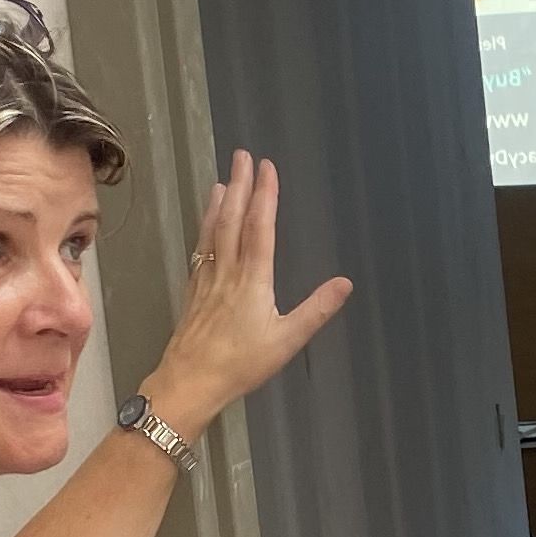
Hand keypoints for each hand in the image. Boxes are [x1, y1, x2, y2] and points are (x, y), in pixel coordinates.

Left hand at [146, 151, 352, 439]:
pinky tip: (206, 224)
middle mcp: (228, 271)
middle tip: (242, 156)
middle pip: (233, 219)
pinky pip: (201, 249)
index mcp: (253, 280)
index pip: (260, 227)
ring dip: (219, 202)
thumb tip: (345, 283)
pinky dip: (205, 228)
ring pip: (213, 231)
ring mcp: (207, 279)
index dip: (265, 195)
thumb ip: (316, 309)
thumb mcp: (287, 340)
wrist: (191, 380)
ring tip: (222, 179)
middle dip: (239, 185)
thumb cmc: (242, 364)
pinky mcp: (194, 291)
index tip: (267, 168)